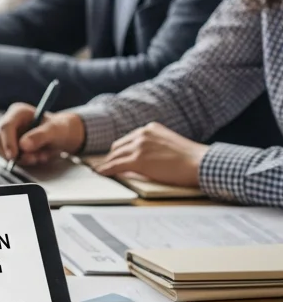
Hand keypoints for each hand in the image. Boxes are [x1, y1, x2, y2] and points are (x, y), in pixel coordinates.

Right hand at [0, 104, 85, 166]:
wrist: (62, 136)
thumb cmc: (59, 128)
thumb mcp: (55, 130)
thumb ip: (40, 136)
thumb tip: (23, 146)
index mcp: (18, 112)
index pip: (6, 126)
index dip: (7, 142)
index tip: (14, 156)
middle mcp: (10, 123)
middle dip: (15, 153)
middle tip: (32, 159)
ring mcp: (8, 135)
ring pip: (2, 151)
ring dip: (21, 159)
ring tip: (40, 156)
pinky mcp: (9, 147)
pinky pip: (9, 158)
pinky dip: (22, 161)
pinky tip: (36, 157)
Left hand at [92, 123, 207, 187]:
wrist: (200, 163)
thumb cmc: (190, 159)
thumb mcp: (167, 145)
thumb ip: (151, 148)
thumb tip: (136, 160)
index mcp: (150, 128)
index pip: (127, 139)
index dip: (120, 150)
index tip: (114, 156)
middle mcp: (142, 134)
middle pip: (118, 146)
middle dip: (112, 157)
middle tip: (106, 166)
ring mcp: (139, 146)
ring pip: (115, 156)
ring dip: (108, 164)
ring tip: (102, 171)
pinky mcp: (137, 160)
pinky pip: (115, 165)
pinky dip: (106, 169)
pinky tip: (101, 173)